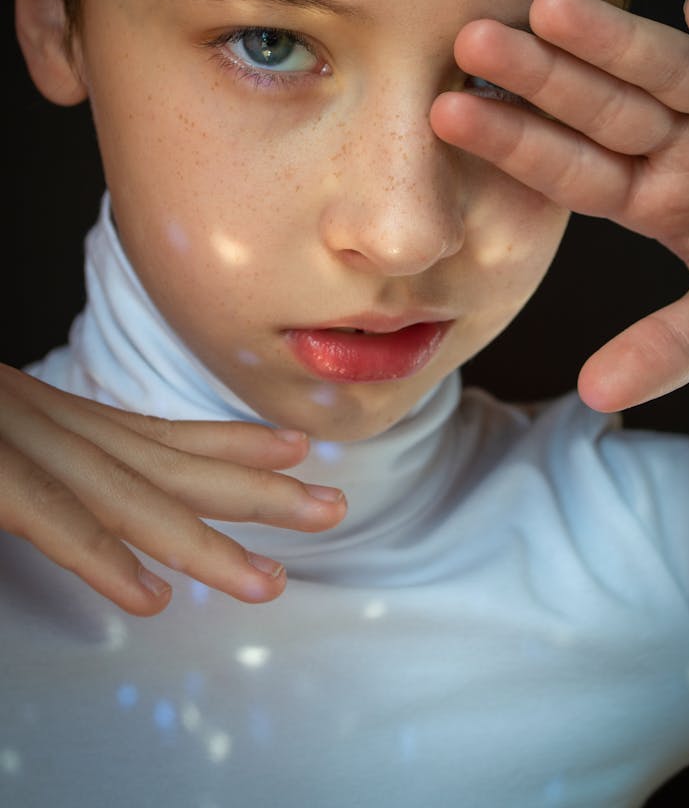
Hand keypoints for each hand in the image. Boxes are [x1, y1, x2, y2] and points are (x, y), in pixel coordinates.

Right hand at [0, 363, 345, 614]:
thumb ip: (41, 469)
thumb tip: (76, 496)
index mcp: (56, 416)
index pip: (160, 434)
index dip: (233, 444)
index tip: (297, 449)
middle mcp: (53, 422)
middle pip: (171, 465)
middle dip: (258, 491)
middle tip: (332, 508)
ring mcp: (23, 445)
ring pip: (132, 497)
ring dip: (206, 543)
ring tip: (269, 582)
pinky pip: (54, 520)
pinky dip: (105, 558)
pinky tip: (153, 597)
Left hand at [431, 0, 688, 411]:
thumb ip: (672, 346)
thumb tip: (594, 393)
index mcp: (652, 197)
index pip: (572, 170)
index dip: (515, 143)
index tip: (448, 116)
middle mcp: (680, 145)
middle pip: (601, 110)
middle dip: (542, 77)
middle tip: (471, 40)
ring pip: (666, 71)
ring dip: (614, 41)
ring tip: (551, 8)